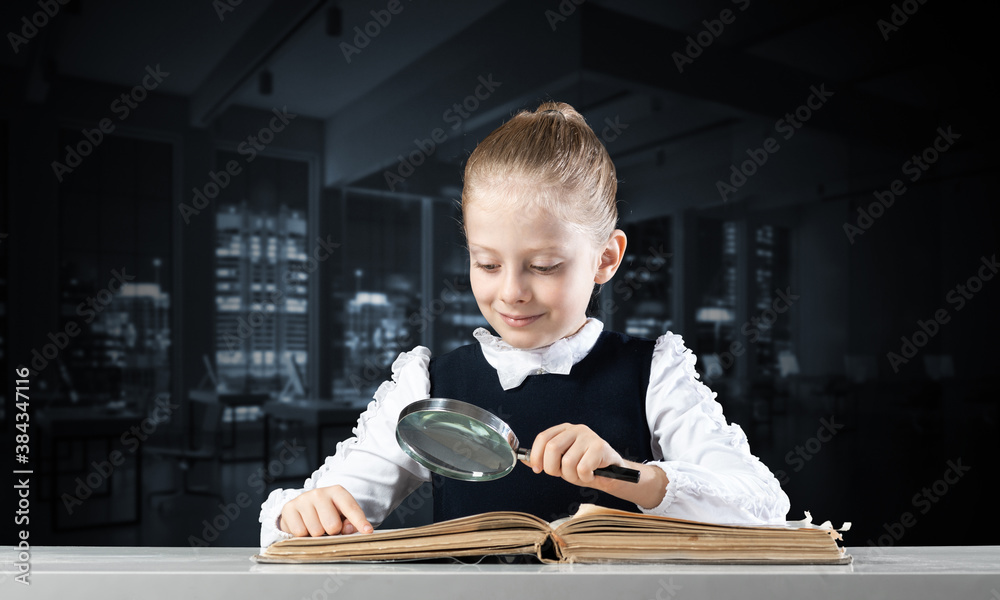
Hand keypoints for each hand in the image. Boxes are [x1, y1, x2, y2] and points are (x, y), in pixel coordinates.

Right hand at [278, 485, 373, 536]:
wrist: (302, 509)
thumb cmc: (327, 513)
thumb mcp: (342, 516)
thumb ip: (350, 523)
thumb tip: (349, 530)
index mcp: (337, 492)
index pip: (351, 508)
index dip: (360, 521)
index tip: (368, 531)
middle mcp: (320, 493)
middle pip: (332, 525)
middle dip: (332, 532)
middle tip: (328, 528)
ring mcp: (303, 499)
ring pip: (316, 531)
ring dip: (316, 534)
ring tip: (315, 526)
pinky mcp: (289, 508)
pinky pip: (300, 532)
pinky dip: (303, 535)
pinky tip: (304, 527)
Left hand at [525, 423, 669, 508]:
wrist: (613, 473)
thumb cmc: (585, 466)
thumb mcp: (562, 462)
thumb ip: (545, 459)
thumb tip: (523, 460)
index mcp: (564, 430)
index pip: (543, 438)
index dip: (536, 455)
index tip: (537, 469)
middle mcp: (576, 429)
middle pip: (552, 448)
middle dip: (552, 468)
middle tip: (561, 474)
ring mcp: (588, 436)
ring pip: (567, 462)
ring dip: (571, 476)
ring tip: (579, 475)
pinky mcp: (600, 447)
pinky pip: (582, 469)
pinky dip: (584, 478)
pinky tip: (591, 475)